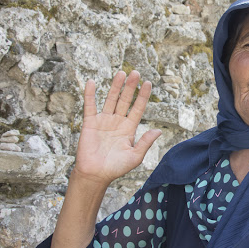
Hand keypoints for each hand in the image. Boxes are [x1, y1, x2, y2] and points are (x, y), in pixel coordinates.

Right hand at [74, 70, 161, 185]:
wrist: (95, 175)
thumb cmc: (116, 168)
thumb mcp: (135, 156)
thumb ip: (145, 142)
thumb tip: (158, 131)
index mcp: (129, 128)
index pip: (138, 108)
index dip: (143, 96)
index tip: (148, 83)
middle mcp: (117, 122)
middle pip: (125, 100)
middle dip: (130, 87)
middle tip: (136, 72)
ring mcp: (104, 121)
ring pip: (110, 99)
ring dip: (115, 86)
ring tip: (121, 73)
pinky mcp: (90, 123)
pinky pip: (90, 105)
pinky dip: (90, 94)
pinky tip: (92, 82)